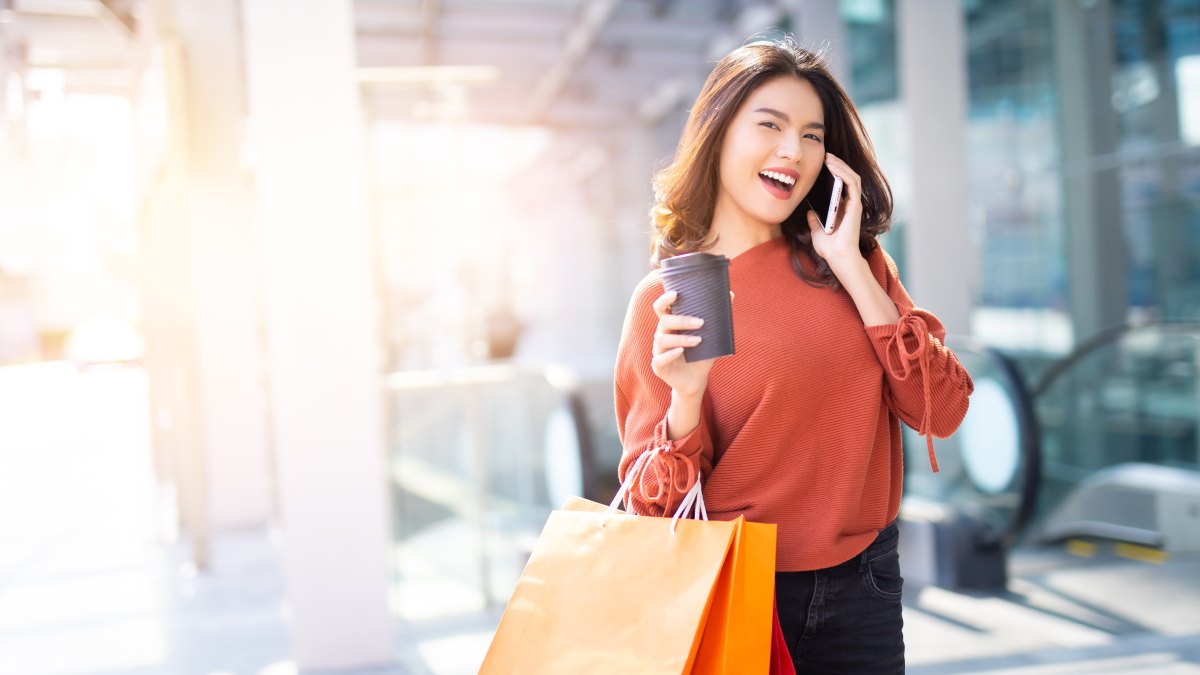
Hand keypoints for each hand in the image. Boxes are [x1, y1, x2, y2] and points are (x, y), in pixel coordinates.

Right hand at [649, 289, 732, 397]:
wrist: (696, 380)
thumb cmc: (701, 355)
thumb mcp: (712, 337)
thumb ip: (718, 318)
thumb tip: (730, 294)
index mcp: (670, 326)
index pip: (661, 308)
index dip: (665, 299)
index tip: (676, 293)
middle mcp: (661, 335)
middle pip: (664, 321)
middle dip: (681, 320)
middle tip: (700, 322)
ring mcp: (658, 351)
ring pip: (662, 339)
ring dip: (681, 338)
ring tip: (698, 340)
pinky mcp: (658, 367)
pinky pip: (659, 359)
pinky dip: (670, 354)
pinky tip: (681, 352)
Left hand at [807, 152, 863, 270]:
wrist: (837, 258)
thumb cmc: (829, 248)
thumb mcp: (816, 231)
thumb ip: (814, 220)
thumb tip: (809, 211)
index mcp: (842, 209)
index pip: (841, 185)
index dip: (835, 173)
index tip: (823, 164)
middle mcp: (850, 205)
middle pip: (848, 178)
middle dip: (838, 165)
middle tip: (826, 155)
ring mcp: (854, 204)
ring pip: (852, 177)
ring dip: (841, 166)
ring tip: (829, 157)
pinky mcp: (855, 206)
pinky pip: (852, 184)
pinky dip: (843, 173)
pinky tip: (833, 167)